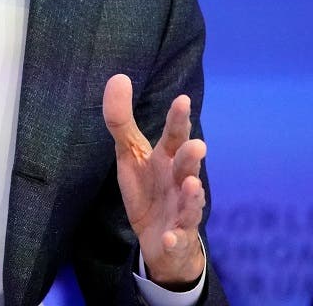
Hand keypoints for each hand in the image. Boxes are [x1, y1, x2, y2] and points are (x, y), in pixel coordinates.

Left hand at [103, 73, 206, 286]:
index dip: (178, 119)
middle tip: (197, 145)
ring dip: (193, 195)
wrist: (160, 238)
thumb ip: (121, 120)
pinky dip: (174, 238)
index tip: (183, 100)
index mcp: (166, 159)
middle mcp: (179, 181)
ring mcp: (181, 210)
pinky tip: (170, 236)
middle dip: (191, 157)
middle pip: (186, 167)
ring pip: (190, 203)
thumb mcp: (130, 153)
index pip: (174, 136)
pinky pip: (177, 238)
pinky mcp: (176, 236)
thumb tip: (118, 77)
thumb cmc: (148, 188)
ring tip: (192, 185)